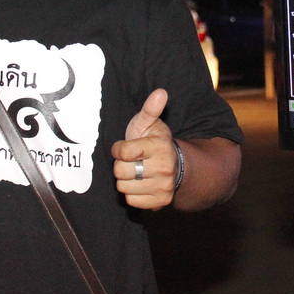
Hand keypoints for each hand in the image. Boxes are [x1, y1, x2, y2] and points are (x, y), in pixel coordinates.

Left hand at [111, 89, 176, 209]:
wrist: (174, 165)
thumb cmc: (154, 142)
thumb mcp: (149, 123)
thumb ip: (150, 109)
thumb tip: (160, 92)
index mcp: (160, 146)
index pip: (123, 153)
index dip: (119, 149)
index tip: (125, 147)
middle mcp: (164, 168)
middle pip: (121, 171)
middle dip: (122, 165)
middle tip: (132, 161)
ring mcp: (164, 186)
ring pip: (124, 187)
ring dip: (126, 180)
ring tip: (136, 172)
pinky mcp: (161, 201)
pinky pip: (131, 200)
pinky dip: (132, 194)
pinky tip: (141, 184)